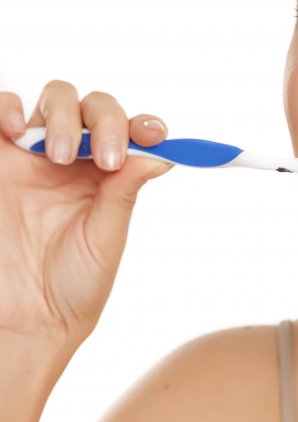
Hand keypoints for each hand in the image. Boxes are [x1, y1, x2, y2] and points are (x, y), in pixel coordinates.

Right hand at [0, 81, 171, 350]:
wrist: (23, 321)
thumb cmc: (71, 286)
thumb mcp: (106, 238)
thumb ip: (123, 192)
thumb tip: (158, 154)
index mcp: (106, 176)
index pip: (128, 132)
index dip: (143, 126)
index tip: (155, 135)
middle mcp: (71, 160)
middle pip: (92, 107)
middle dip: (106, 120)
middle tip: (106, 158)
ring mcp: (31, 157)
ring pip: (53, 100)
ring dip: (63, 116)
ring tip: (61, 156)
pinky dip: (7, 107)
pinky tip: (20, 130)